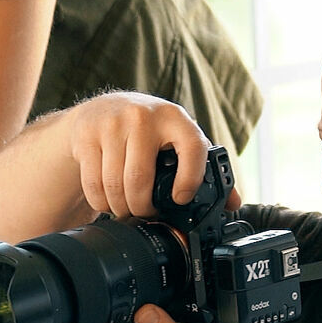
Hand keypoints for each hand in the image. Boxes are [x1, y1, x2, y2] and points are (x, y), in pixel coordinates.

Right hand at [67, 94, 237, 216]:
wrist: (104, 108)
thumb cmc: (149, 130)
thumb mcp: (178, 139)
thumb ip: (204, 168)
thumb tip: (234, 203)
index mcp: (175, 118)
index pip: (192, 147)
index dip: (190, 179)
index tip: (181, 199)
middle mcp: (143, 117)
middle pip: (141, 178)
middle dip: (142, 208)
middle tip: (144, 214)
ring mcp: (112, 125)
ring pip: (115, 185)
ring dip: (120, 208)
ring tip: (125, 210)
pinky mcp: (87, 136)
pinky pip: (93, 183)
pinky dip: (100, 201)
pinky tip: (107, 201)